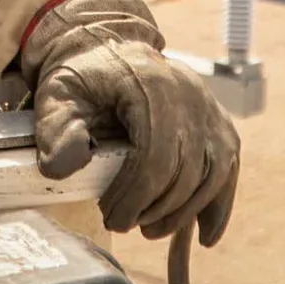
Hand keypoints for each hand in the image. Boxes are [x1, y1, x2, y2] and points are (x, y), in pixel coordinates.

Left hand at [21, 0, 239, 245]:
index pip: (156, 156)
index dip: (135, 196)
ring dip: (182, 212)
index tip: (110, 215)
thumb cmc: (83, 75)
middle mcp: (190, 94)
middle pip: (186, 171)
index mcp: (152, 85)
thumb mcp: (58, 93)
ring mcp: (209, 108)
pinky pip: (228, 168)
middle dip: (155, 208)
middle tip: (122, 223)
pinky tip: (205, 236)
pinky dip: (218, 205)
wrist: (110, 47)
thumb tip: (63, 168)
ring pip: (211, 175)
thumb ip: (56, 129)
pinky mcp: (219, 123)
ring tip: (149, 228)